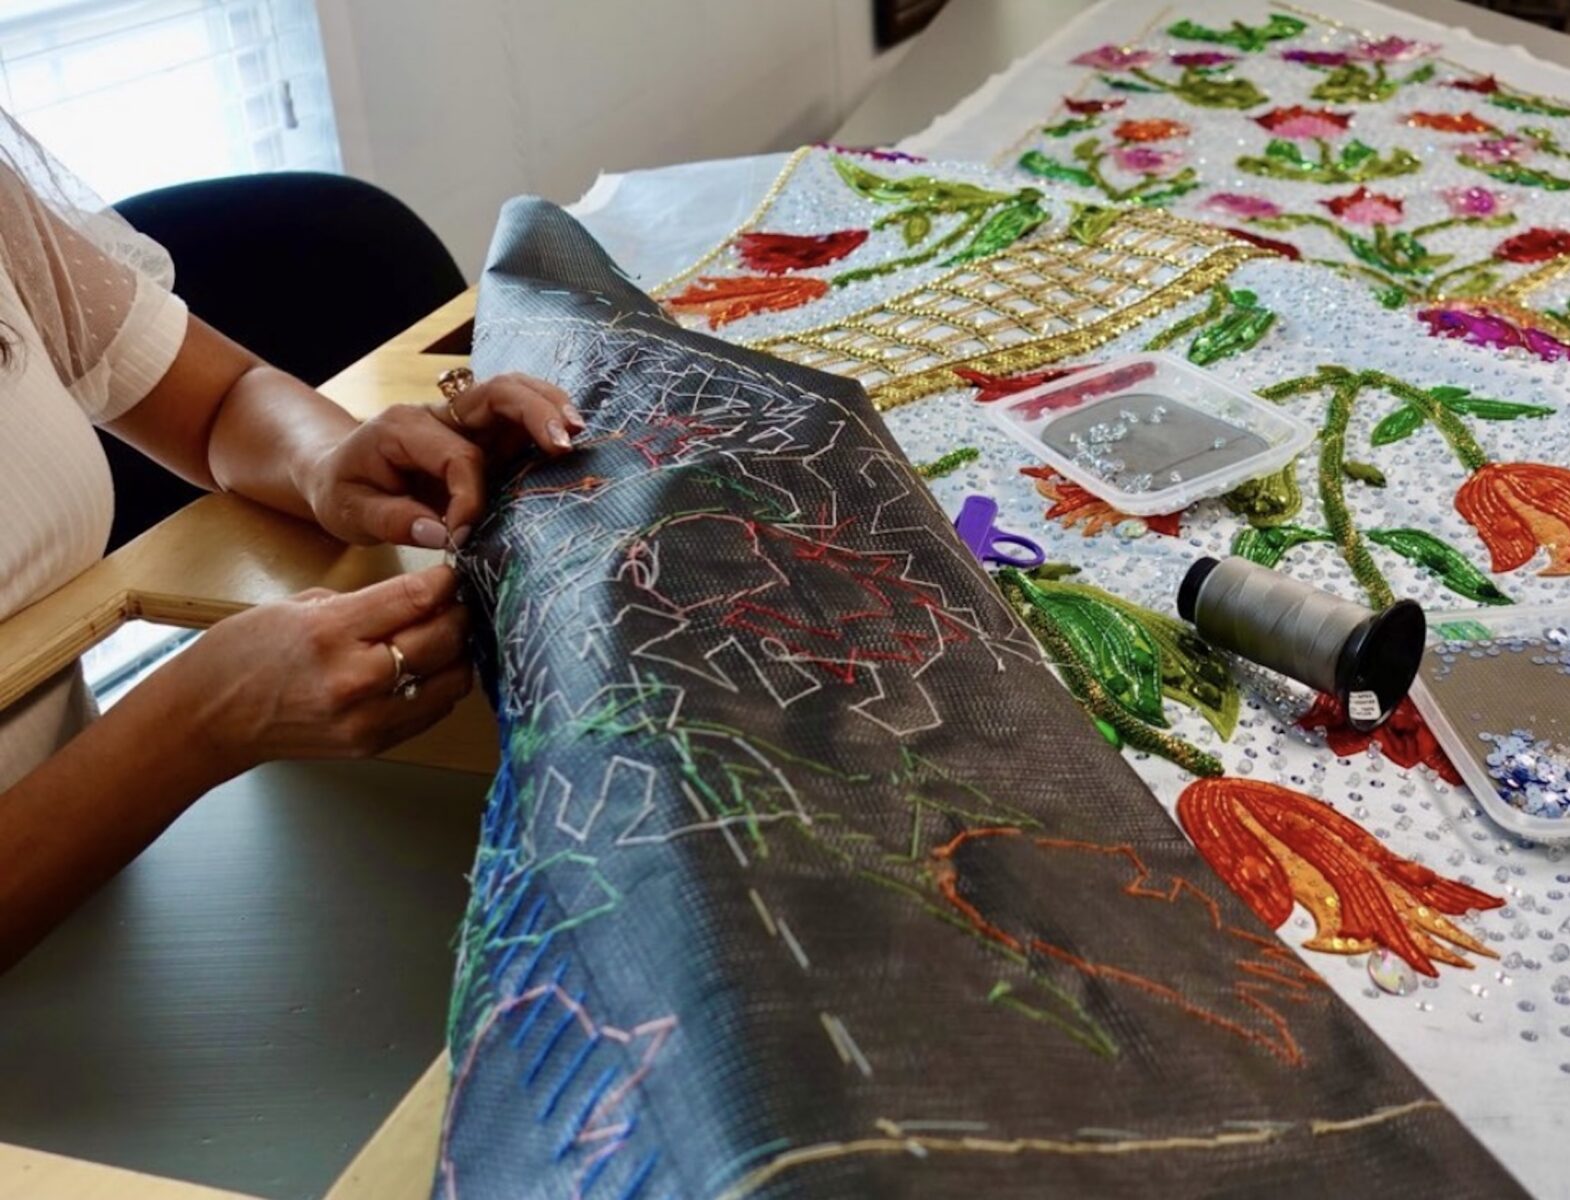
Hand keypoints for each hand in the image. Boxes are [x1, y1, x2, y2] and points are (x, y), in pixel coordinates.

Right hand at [173, 565, 472, 771]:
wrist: (208, 720)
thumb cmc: (244, 656)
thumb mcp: (298, 607)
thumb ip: (363, 603)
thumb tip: (419, 596)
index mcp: (330, 633)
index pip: (415, 599)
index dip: (445, 582)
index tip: (453, 573)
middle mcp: (353, 679)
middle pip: (444, 640)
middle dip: (458, 614)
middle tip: (456, 602)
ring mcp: (366, 719)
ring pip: (451, 681)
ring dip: (457, 654)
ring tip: (444, 637)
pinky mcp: (373, 745)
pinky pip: (433, 711)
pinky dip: (440, 686)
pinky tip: (427, 669)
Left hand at [305, 372, 583, 549]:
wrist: (336, 472)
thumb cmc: (343, 491)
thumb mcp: (350, 513)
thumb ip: (394, 521)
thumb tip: (443, 534)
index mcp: (404, 427)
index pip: (457, 457)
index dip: (469, 498)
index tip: (461, 536)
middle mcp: (439, 413)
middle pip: (497, 394)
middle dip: (535, 416)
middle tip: (565, 444)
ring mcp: (464, 420)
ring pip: (515, 394)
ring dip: (550, 409)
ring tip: (578, 433)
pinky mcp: (483, 435)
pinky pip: (519, 418)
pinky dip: (547, 422)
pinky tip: (570, 439)